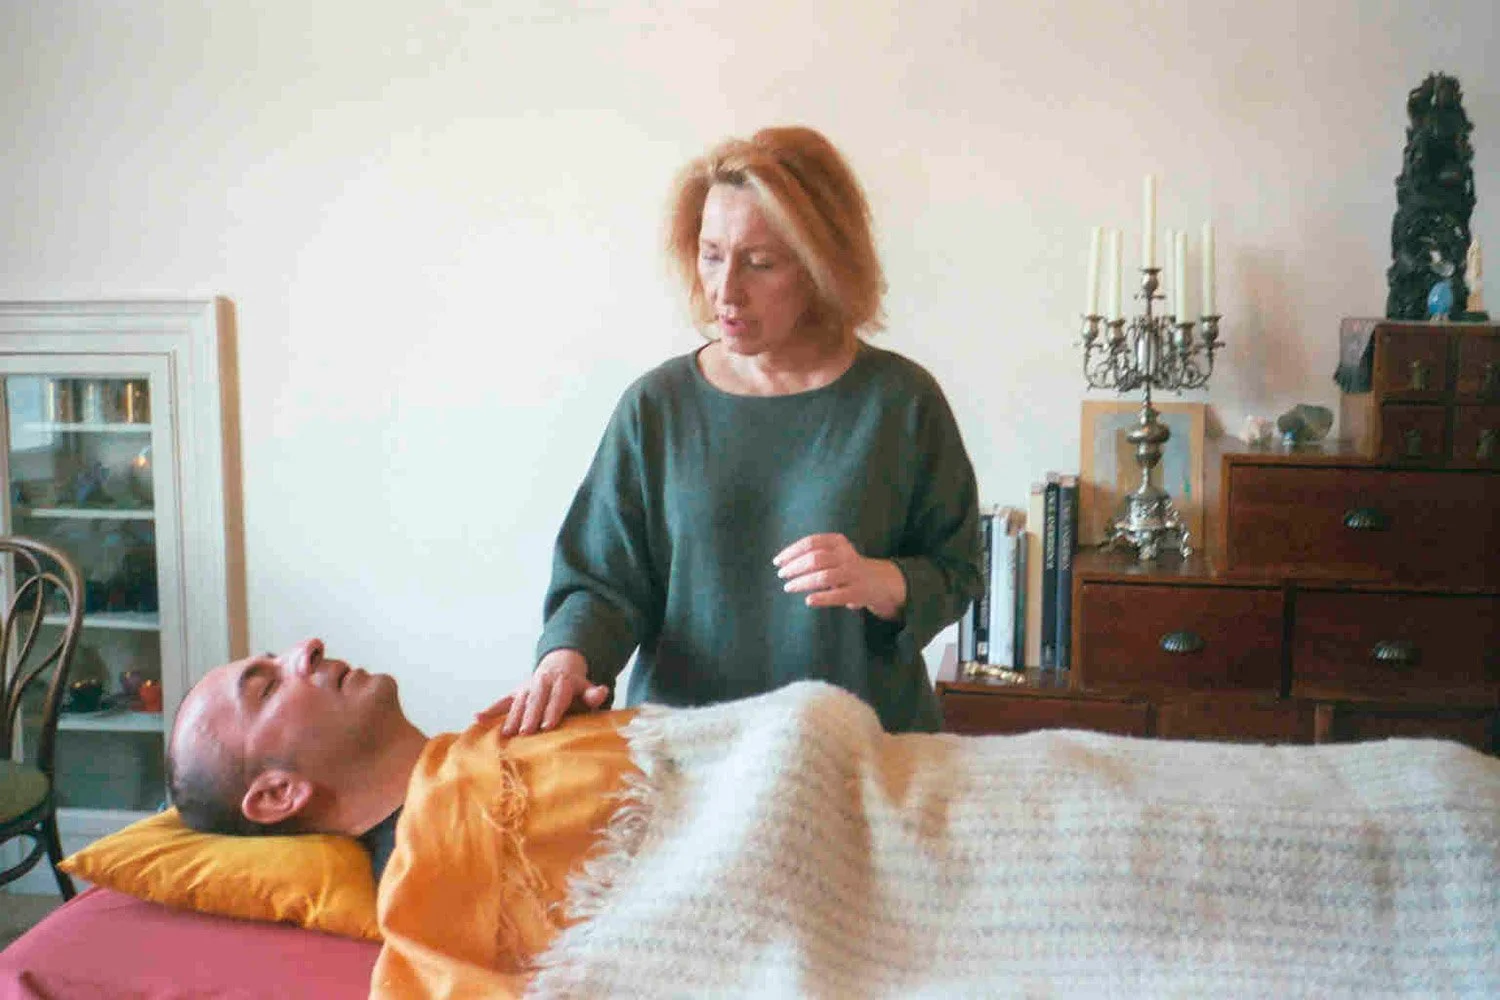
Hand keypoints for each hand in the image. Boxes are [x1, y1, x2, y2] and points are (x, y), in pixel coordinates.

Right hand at [475, 648, 610, 736]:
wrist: (560, 667)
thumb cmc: (575, 687)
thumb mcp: (587, 688)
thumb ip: (593, 694)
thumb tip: (602, 692)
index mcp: (562, 682)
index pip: (557, 697)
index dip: (552, 710)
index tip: (547, 726)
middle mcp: (542, 683)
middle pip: (536, 701)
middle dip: (530, 716)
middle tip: (525, 733)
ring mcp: (527, 688)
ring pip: (518, 702)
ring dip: (511, 718)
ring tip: (506, 734)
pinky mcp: (516, 693)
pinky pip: (502, 702)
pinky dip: (490, 710)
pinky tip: (477, 718)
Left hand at [773, 533, 906, 620]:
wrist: (880, 581)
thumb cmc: (847, 566)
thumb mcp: (834, 552)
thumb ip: (814, 552)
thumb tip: (784, 562)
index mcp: (838, 542)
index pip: (811, 542)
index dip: (792, 552)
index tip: (778, 561)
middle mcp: (847, 555)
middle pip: (816, 559)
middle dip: (795, 567)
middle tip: (782, 575)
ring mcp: (853, 574)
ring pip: (824, 576)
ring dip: (803, 582)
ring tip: (788, 587)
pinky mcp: (858, 592)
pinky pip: (838, 595)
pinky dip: (822, 598)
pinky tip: (808, 600)